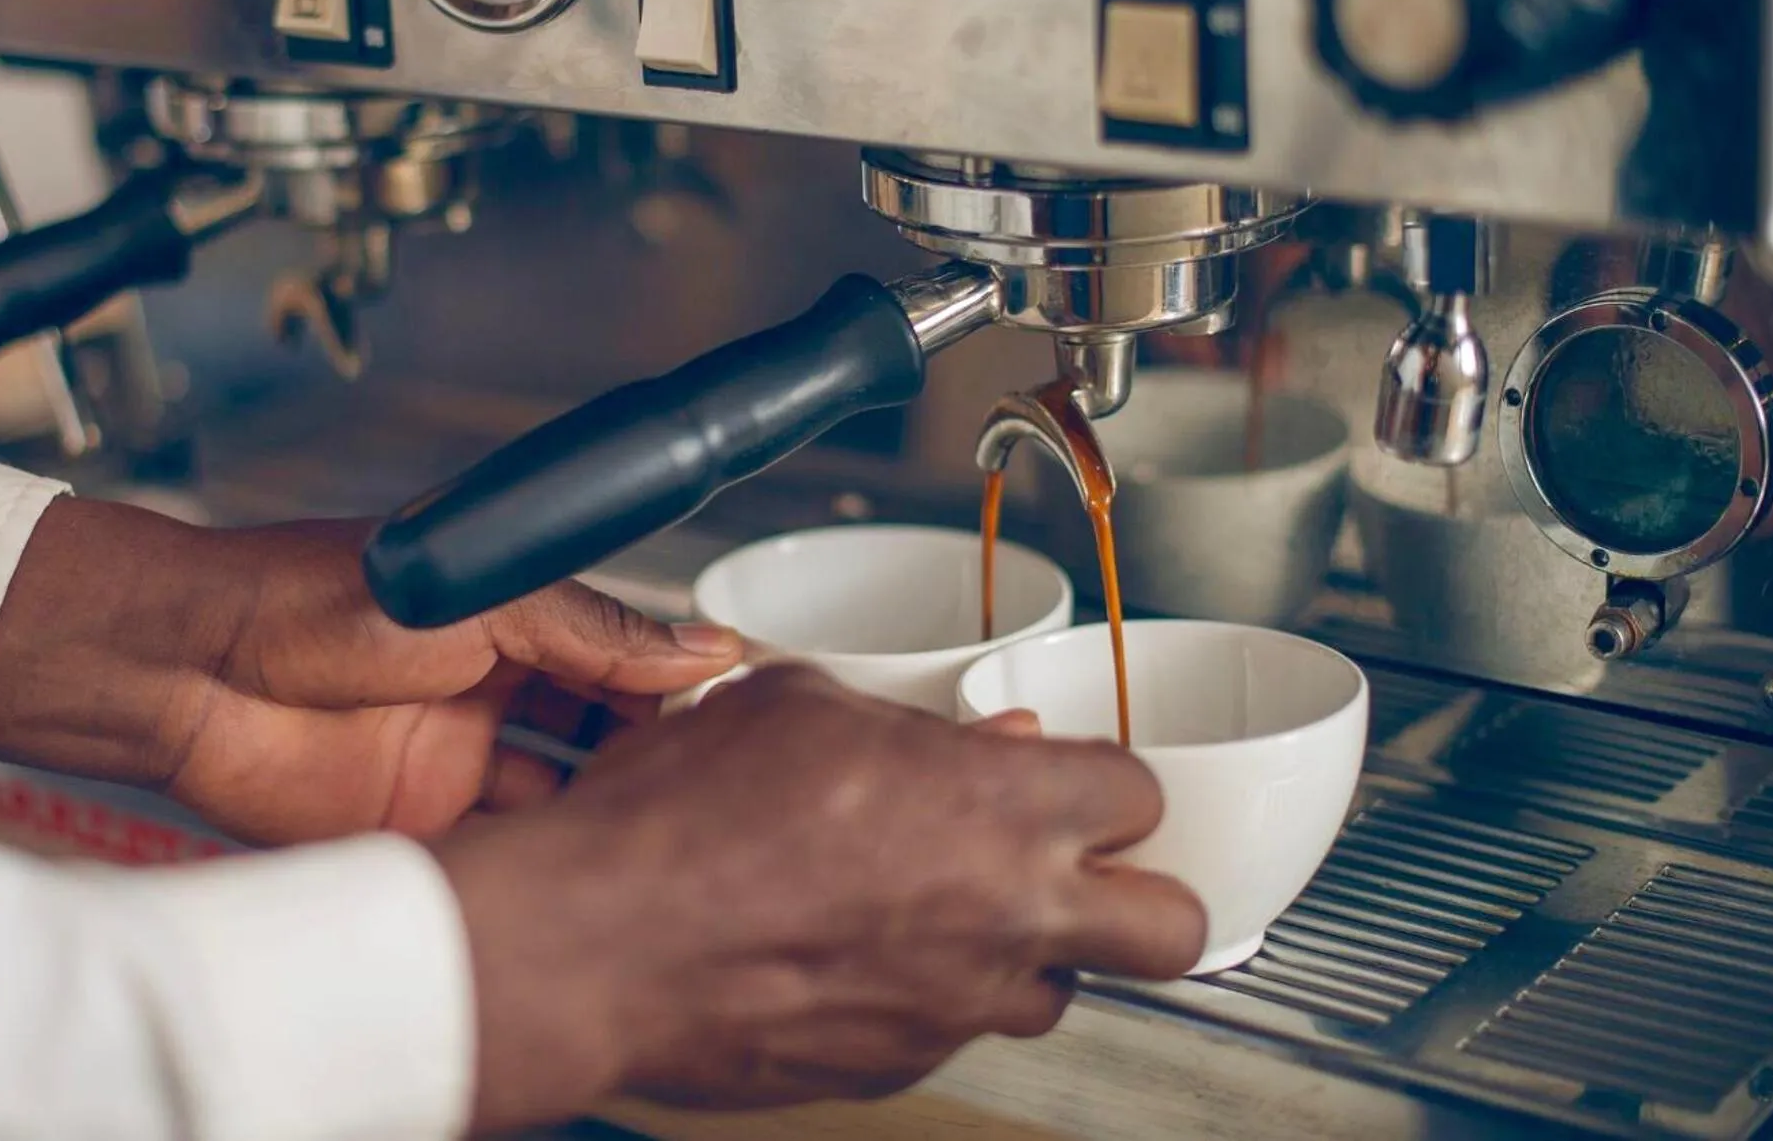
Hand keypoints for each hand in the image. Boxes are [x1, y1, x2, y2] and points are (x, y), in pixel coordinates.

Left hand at [0, 498, 741, 844]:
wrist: (190, 670)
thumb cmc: (308, 596)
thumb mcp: (479, 598)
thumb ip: (592, 629)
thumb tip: (701, 644)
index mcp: (514, 620)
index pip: (625, 658)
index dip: (682, 686)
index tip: (742, 713)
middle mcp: (495, 691)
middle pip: (605, 736)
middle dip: (658, 760)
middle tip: (716, 786)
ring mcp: (460, 761)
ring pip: (565, 800)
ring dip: (610, 816)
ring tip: (669, 833)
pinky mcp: (421, 826)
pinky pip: (505, 852)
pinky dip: (548, 862)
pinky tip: (591, 868)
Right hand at [433, 665, 1205, 1132]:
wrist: (599, 941)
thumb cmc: (682, 817)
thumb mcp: (796, 704)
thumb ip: (907, 720)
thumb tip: (973, 740)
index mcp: (999, 805)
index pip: (1139, 796)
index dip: (1107, 784)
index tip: (1074, 782)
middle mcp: (1005, 915)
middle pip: (1172, 928)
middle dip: (1144, 898)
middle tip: (1090, 877)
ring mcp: (957, 1006)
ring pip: (1057, 995)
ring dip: (1023, 953)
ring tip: (943, 913)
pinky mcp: (898, 1067)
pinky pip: (951, 1032)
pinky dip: (927, 997)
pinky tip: (856, 955)